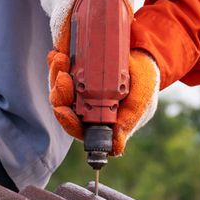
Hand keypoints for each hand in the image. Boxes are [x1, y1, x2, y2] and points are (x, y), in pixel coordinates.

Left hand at [48, 37, 160, 156]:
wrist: (144, 59)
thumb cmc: (144, 86)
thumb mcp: (140, 103)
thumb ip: (128, 123)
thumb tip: (116, 148)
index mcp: (98, 122)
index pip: (76, 127)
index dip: (67, 121)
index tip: (61, 109)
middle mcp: (84, 107)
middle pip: (62, 105)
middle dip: (59, 91)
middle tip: (63, 75)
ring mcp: (77, 89)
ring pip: (58, 86)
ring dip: (55, 73)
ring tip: (61, 57)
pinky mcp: (74, 71)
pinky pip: (60, 68)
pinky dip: (57, 60)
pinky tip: (57, 51)